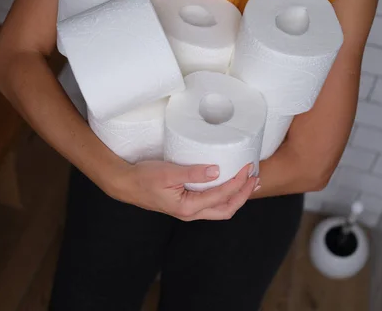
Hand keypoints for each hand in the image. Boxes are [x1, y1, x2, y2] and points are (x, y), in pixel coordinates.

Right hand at [104, 161, 258, 220]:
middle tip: (255, 177)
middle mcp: (191, 213)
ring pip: (221, 209)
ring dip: (237, 197)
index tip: (247, 167)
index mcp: (188, 207)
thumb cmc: (143, 178)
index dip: (238, 183)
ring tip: (250, 183)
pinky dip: (226, 196)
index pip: (221, 196)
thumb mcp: (167, 172)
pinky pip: (213, 204)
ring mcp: (189, 211)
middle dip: (244, 194)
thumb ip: (192, 173)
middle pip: (227, 209)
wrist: (126, 184)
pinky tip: (229, 185)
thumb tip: (216, 170)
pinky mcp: (187, 204)